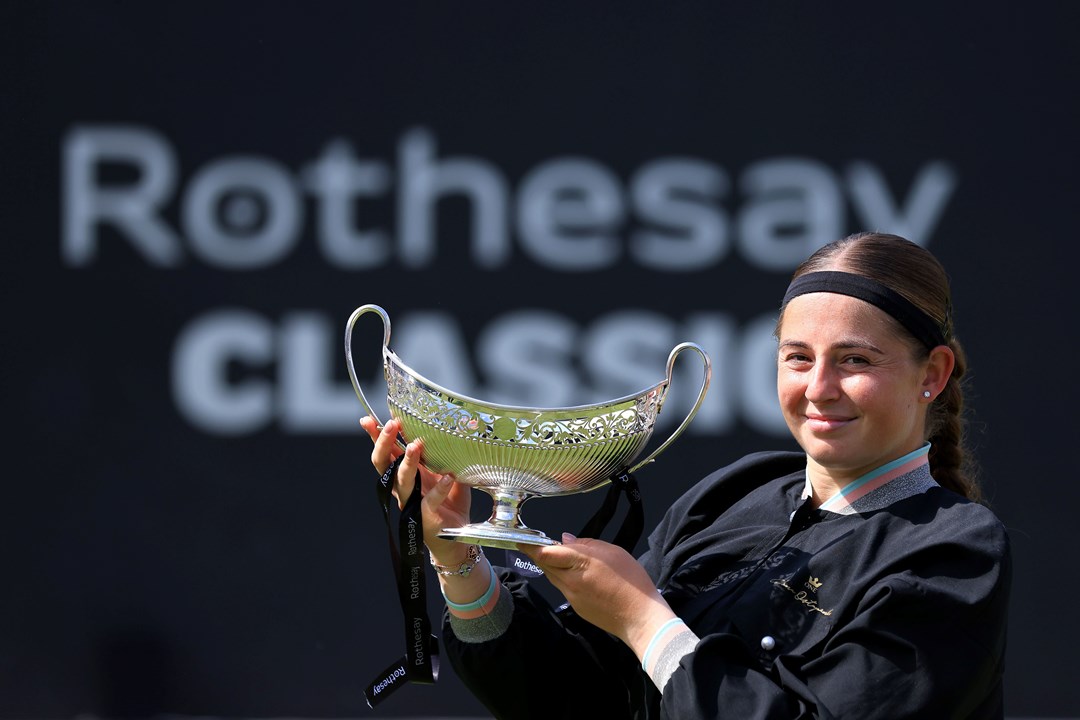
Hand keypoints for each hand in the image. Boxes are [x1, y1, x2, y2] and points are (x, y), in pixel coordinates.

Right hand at [359, 416, 471, 562]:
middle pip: (383, 464)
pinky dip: (439, 489)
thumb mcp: (447, 473)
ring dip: (408, 462)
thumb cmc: (449, 504)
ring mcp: (412, 503)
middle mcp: (402, 489)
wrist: (457, 540)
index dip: (375, 436)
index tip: (367, 419)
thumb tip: (452, 431)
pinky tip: (448, 477)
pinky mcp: (425, 518)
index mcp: (405, 475)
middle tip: (392, 425)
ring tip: (417, 445)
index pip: (385, 453)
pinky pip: (429, 501)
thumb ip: (445, 455)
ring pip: (401, 481)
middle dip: (384, 443)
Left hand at [519, 534, 676, 655]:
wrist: (639, 617)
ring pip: (552, 577)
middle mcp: (570, 581)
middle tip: (538, 543)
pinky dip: (562, 578)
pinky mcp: (576, 607)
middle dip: (539, 554)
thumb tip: (566, 540)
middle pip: (545, 565)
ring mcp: (571, 596)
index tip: (521, 539)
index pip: (546, 553)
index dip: (531, 546)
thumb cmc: (631, 581)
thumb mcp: (612, 552)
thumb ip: (586, 544)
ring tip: (557, 556)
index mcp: (579, 563)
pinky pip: (562, 588)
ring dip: (551, 566)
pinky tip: (574, 574)